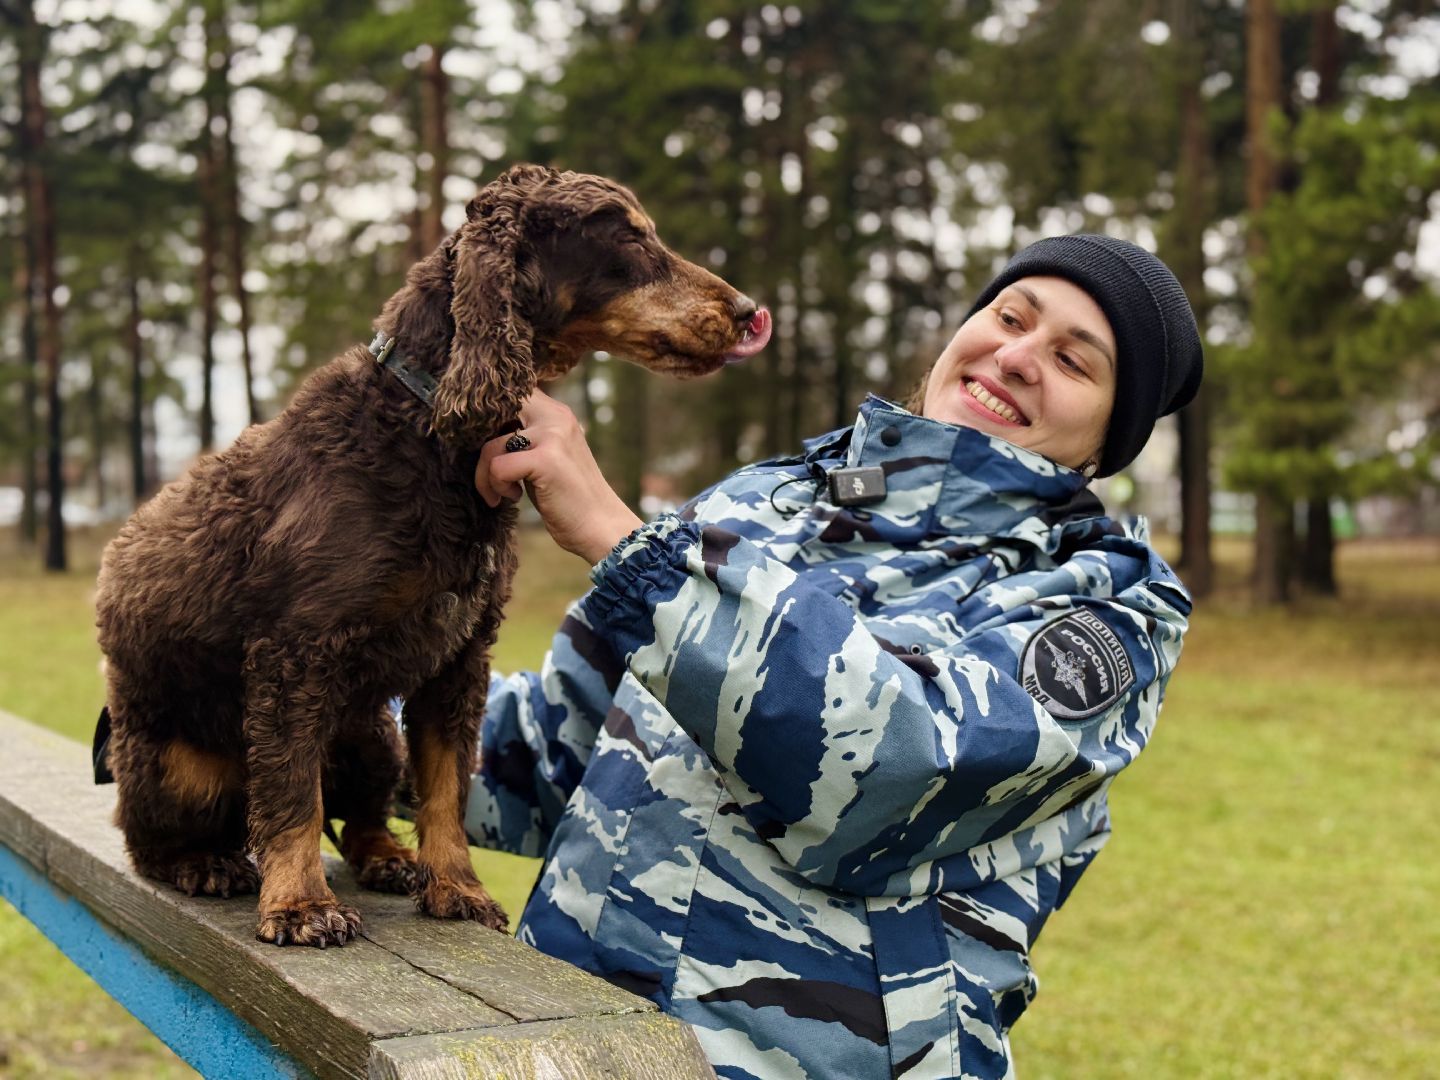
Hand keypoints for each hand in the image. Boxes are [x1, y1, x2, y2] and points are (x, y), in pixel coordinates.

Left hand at [475, 390, 642, 563]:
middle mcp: (556, 416)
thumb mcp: (549, 457)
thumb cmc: (569, 498)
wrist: (602, 527)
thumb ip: (525, 438)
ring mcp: (552, 436)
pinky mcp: (546, 460)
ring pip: (490, 445)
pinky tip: (514, 497)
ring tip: (505, 493)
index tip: (491, 452)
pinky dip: (496, 487)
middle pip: (494, 414)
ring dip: (486, 475)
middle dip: (479, 445)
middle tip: (490, 471)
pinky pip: (497, 467)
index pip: (509, 395)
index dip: (489, 421)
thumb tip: (480, 432)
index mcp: (558, 413)